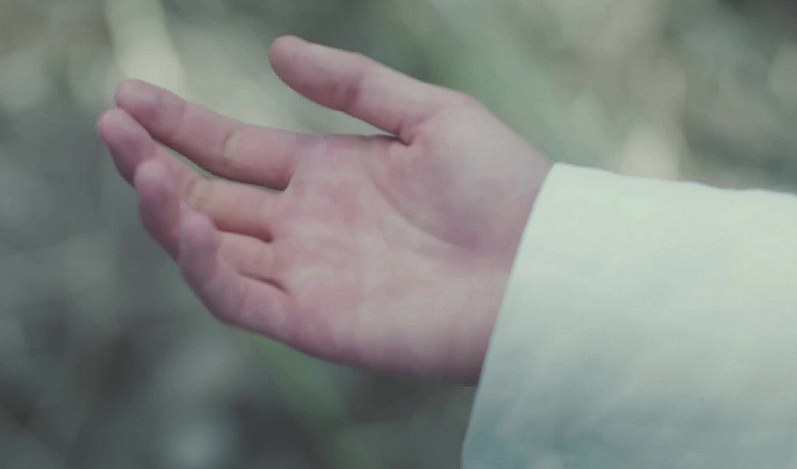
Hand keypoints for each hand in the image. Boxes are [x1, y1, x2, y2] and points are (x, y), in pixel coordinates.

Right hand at [97, 36, 550, 381]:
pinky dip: (201, 265)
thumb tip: (275, 50)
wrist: (543, 264)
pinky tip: (184, 220)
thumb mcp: (430, 113)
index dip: (179, 123)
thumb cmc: (504, 187)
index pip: (233, 148)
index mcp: (326, 174)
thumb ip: (354, 84)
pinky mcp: (313, 321)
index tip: (130, 94)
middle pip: (207, 195)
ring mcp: (305, 274)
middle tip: (111, 123)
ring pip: (208, 247)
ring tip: (136, 164)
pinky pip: (237, 296)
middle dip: (152, 162)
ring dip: (163, 209)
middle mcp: (306, 224)